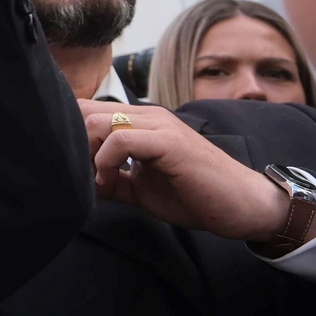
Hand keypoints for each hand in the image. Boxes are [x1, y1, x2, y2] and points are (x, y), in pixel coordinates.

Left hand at [83, 101, 293, 240]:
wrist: (242, 206)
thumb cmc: (196, 195)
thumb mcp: (142, 189)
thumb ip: (112, 180)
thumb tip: (80, 182)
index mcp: (139, 121)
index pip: (87, 110)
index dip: (72, 138)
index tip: (78, 169)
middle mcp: (148, 114)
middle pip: (84, 110)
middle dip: (75, 145)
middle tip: (86, 175)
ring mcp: (159, 125)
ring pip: (97, 121)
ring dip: (89, 155)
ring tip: (103, 182)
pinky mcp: (170, 141)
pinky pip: (121, 139)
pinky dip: (106, 162)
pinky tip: (112, 181)